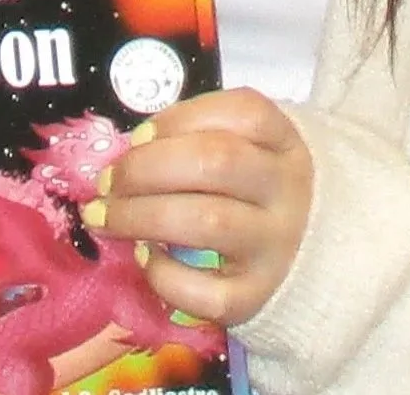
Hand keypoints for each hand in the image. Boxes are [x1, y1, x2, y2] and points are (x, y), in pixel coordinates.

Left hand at [81, 87, 312, 325]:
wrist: (304, 255)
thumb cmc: (250, 187)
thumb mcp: (243, 147)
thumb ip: (194, 138)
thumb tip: (127, 152)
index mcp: (284, 143)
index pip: (244, 112)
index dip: (181, 118)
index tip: (138, 136)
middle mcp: (285, 191)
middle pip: (215, 162)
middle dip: (145, 168)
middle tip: (106, 182)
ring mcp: (275, 247)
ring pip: (208, 222)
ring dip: (141, 216)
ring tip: (105, 218)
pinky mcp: (257, 297)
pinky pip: (210, 293)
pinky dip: (166, 275)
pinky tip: (145, 258)